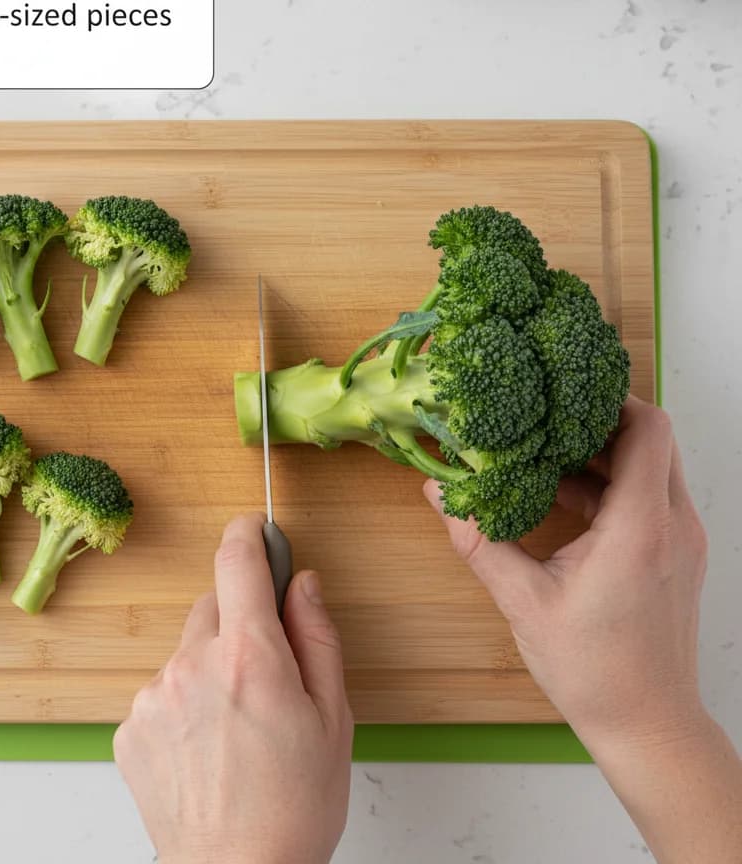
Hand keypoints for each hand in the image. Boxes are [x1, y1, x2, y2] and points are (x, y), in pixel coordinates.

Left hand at [114, 512, 353, 863]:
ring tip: (237, 726)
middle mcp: (192, 665)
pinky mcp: (130, 726)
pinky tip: (207, 746)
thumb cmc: (294, 807)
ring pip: (187, 651)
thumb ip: (317, 636)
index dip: (248, 533)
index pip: (237, 560)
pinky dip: (183, 701)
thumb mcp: (332, 717)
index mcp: (249, 656)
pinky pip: (162, 689)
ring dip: (210, 666)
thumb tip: (303, 583)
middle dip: (240, 621)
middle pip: (213, 605)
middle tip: (266, 672)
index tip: (256, 529)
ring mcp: (154, 696)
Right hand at [427, 396, 741, 861]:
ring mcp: (681, 540)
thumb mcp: (522, 600)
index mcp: (639, 528)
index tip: (563, 393)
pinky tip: (562, 498)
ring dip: (602, 455)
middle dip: (599, 422)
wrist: (648, 725)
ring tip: (545, 454)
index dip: (610, 399)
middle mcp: (672, 525)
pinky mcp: (676, 555)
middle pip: (650, 440)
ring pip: (650, 468)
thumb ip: (478, 540)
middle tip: (545, 417)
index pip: (647, 430)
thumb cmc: (593, 670)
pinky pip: (648, 498)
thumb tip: (437, 493)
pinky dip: (610, 486)